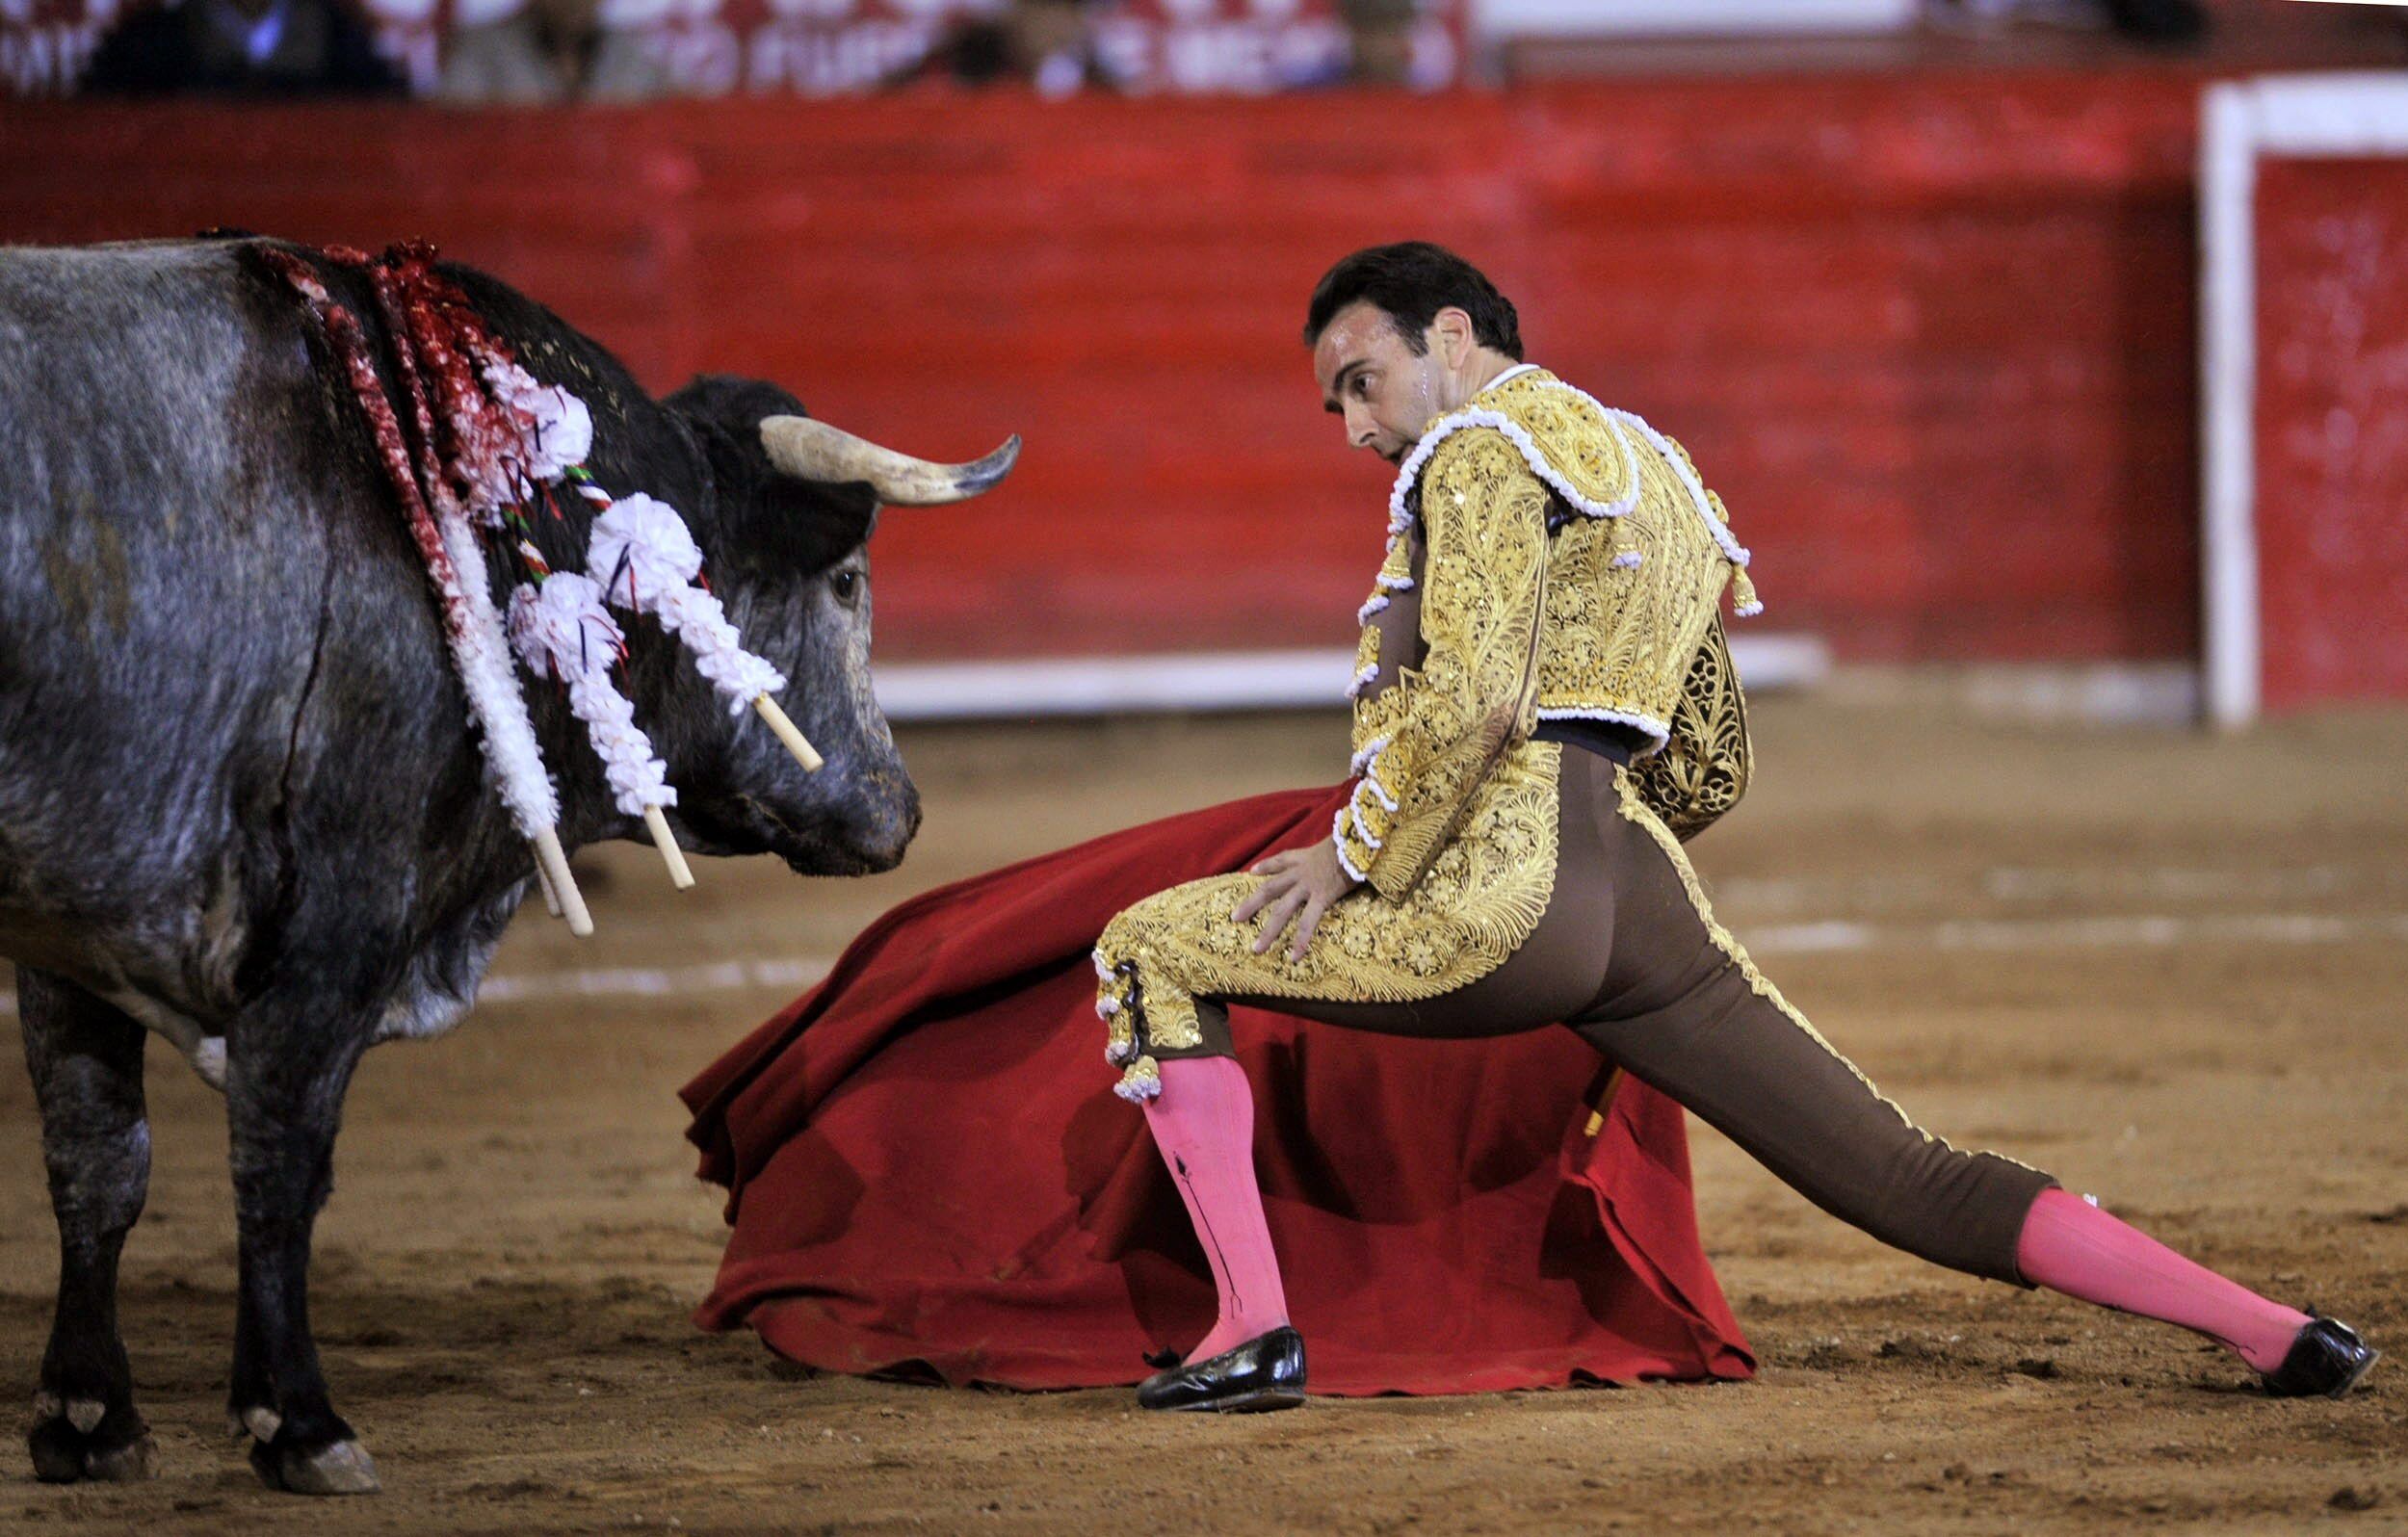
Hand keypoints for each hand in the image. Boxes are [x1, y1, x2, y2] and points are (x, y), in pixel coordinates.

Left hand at [1232, 840, 1361, 961]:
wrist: (1359, 840)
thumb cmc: (1354, 842)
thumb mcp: (1337, 843)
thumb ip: (1333, 850)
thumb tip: (1345, 851)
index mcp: (1304, 857)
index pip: (1280, 860)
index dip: (1266, 866)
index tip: (1253, 872)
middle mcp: (1300, 872)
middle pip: (1269, 889)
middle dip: (1251, 904)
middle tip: (1234, 918)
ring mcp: (1308, 886)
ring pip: (1282, 910)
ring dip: (1269, 931)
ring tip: (1257, 949)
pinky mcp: (1322, 897)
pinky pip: (1308, 923)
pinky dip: (1300, 941)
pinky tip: (1293, 958)